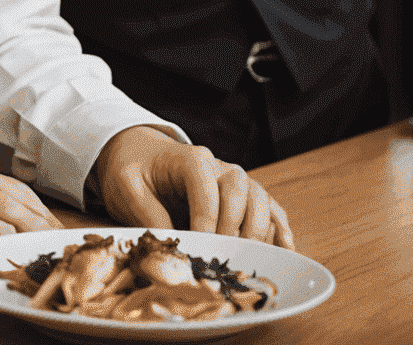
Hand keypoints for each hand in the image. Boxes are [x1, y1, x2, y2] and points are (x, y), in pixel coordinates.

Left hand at [94, 126, 293, 249]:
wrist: (136, 153)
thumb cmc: (132, 168)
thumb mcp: (127, 186)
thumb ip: (148, 215)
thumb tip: (170, 250)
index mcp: (189, 159)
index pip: (207, 187)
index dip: (208, 219)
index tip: (201, 247)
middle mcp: (217, 166)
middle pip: (242, 189)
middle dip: (237, 226)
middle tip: (224, 257)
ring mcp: (232, 180)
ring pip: (260, 198)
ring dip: (260, 230)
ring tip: (250, 259)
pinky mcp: (239, 197)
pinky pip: (268, 207)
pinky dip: (279, 227)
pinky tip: (285, 249)